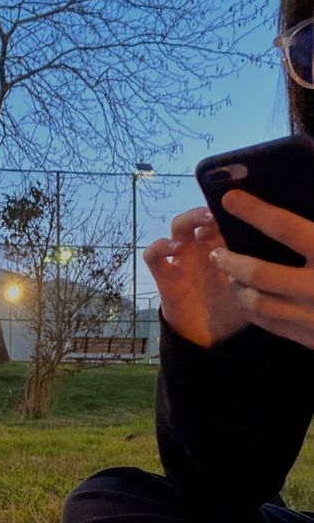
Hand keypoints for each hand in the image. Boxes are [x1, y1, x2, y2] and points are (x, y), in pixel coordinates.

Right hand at [144, 206, 249, 346]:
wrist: (208, 338)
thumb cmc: (232, 310)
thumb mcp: (251, 288)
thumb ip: (256, 270)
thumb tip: (272, 251)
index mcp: (223, 247)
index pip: (223, 218)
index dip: (230, 211)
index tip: (240, 210)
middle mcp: (202, 247)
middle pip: (200, 216)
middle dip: (209, 210)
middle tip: (219, 213)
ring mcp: (181, 259)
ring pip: (178, 226)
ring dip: (188, 220)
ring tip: (201, 224)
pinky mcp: (165, 276)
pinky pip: (152, 256)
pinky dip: (159, 247)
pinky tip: (173, 249)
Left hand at [209, 190, 313, 348]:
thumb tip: (306, 183)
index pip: (285, 228)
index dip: (255, 212)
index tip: (230, 199)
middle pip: (259, 273)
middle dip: (232, 261)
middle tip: (218, 252)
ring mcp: (312, 318)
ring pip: (259, 304)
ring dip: (239, 289)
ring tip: (231, 277)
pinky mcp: (310, 339)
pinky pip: (271, 326)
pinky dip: (255, 312)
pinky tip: (250, 301)